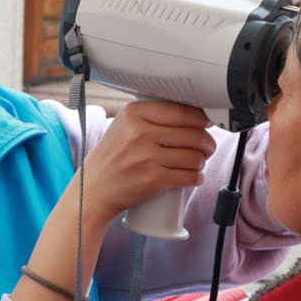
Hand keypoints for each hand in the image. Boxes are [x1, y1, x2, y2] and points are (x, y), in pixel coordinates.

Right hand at [80, 100, 214, 224]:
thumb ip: (150, 116)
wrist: (93, 189)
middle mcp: (141, 132)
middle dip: (207, 142)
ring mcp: (147, 156)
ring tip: (199, 162)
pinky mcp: (153, 179)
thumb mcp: (124, 126)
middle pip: (192, 134)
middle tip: (207, 146)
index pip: (182, 111)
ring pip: (194, 156)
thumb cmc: (111, 158)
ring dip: (202, 161)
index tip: (208, 122)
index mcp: (135, 113)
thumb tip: (190, 113)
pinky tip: (196, 175)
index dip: (202, 118)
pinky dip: (197, 177)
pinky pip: (188, 176)